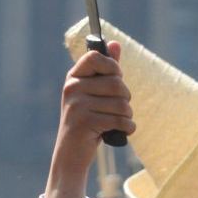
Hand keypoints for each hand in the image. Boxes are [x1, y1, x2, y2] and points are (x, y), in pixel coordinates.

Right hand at [44, 43, 132, 197]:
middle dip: (125, 97)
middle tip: (120, 108)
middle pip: (116, 82)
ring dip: (127, 115)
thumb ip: (105, 69)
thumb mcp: (94, 93)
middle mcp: (72, 88)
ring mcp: (77, 105)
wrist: (70, 154)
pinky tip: (122, 131)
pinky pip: (119, 119)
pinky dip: (127, 127)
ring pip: (121, 103)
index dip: (112, 66)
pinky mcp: (84, 123)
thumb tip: (115, 43)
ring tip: (118, 121)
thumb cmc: (87, 121)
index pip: (96, 57)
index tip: (116, 78)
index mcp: (73, 77)